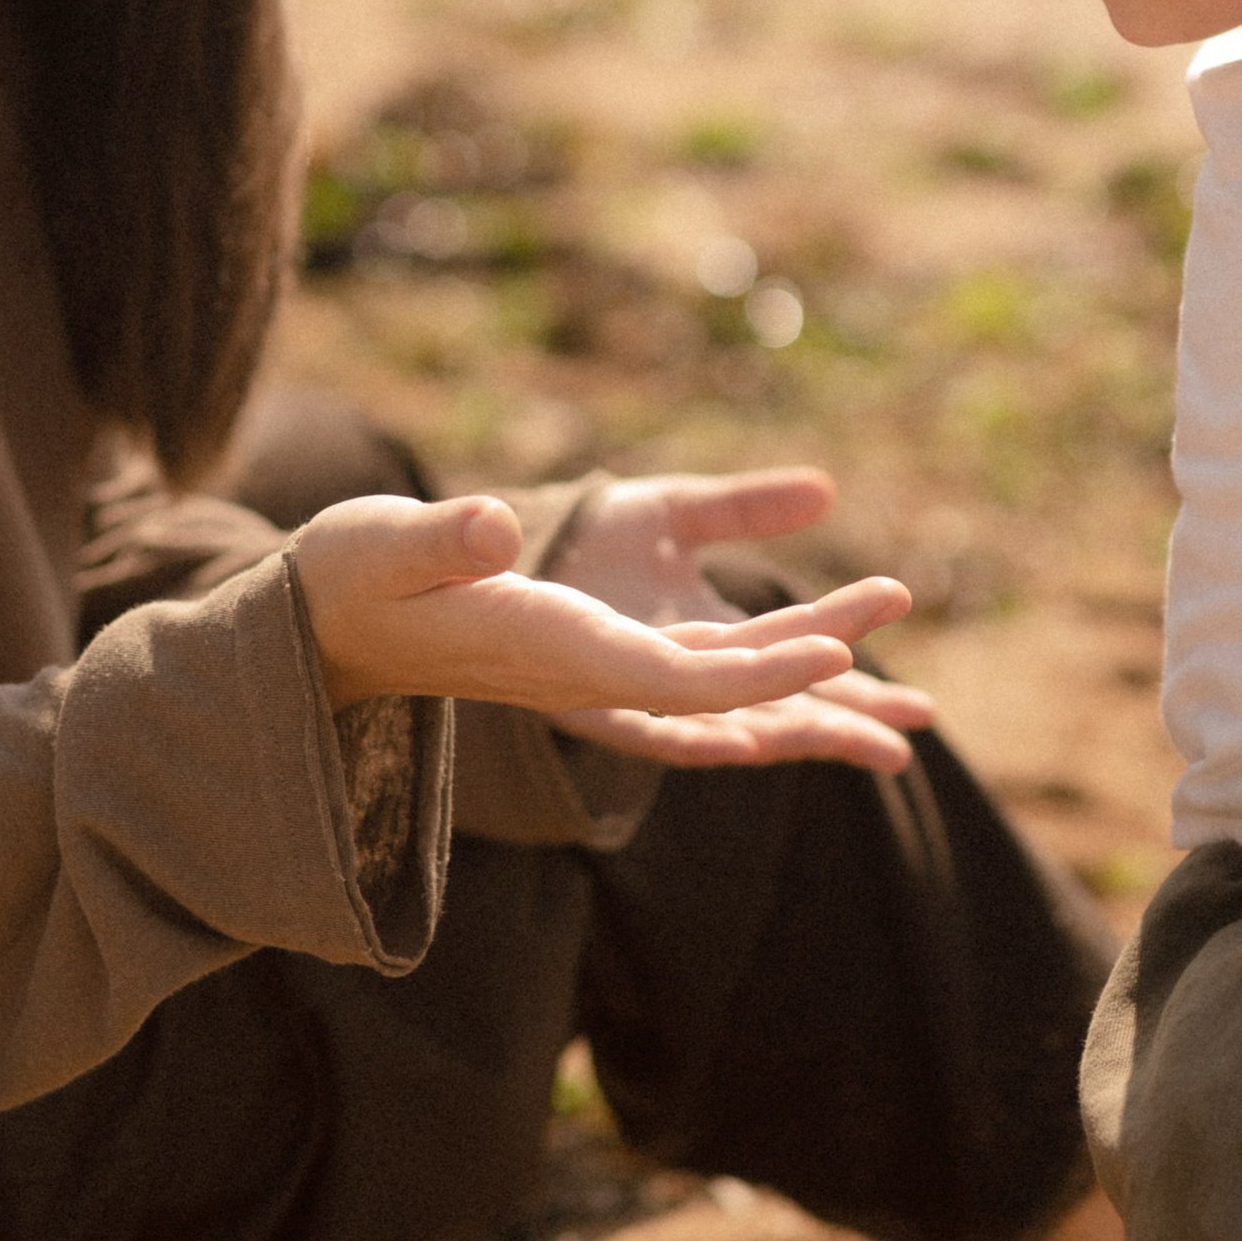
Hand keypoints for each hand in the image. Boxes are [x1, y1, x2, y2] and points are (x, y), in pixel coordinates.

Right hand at [290, 492, 925, 772]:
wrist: (323, 625)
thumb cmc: (349, 579)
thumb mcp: (387, 546)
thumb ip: (443, 539)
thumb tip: (493, 527)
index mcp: (550, 654)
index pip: (671, 679)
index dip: (756, 673)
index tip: (834, 652)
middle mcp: (588, 677)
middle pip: (723, 698)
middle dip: (817, 701)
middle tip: (918, 706)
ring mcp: (596, 672)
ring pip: (724, 690)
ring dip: (810, 696)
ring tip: (905, 713)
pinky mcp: (597, 651)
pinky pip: (702, 673)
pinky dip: (769, 675)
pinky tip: (823, 668)